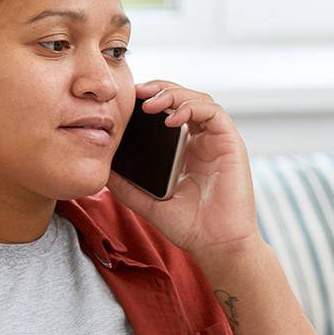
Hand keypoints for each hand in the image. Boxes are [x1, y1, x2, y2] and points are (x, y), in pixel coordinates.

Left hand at [104, 81, 259, 266]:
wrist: (217, 245)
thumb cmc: (191, 227)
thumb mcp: (148, 203)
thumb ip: (127, 187)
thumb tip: (102, 171)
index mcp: (184, 150)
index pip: (168, 112)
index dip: (149, 99)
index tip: (126, 101)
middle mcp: (202, 141)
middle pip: (182, 98)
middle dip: (159, 89)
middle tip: (136, 92)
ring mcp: (217, 141)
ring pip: (198, 99)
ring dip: (174, 94)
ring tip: (151, 103)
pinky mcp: (231, 143)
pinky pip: (214, 112)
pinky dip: (192, 107)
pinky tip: (172, 118)